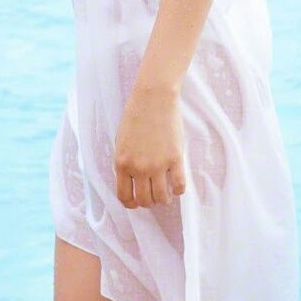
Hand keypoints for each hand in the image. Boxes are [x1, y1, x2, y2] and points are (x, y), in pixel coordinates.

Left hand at [114, 83, 186, 208]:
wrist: (153, 97)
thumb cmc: (135, 114)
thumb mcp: (121, 141)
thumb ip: (125, 162)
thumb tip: (132, 179)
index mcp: (122, 163)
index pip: (124, 196)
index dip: (131, 204)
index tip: (136, 202)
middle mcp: (138, 168)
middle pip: (144, 200)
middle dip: (149, 202)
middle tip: (153, 195)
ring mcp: (158, 165)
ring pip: (161, 197)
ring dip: (163, 198)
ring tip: (166, 192)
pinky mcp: (175, 158)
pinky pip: (179, 186)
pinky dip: (178, 190)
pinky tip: (177, 185)